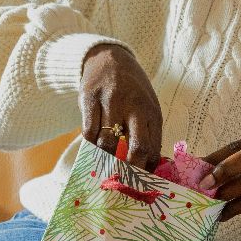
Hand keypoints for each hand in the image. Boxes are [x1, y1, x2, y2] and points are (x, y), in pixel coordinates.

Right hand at [80, 44, 161, 168]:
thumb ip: (148, 134)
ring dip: (105, 158)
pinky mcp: (89, 98)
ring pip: (107, 143)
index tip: (139, 182)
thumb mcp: (147, 107)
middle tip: (121, 179)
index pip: (153, 148)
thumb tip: (149, 167)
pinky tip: (92, 146)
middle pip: (136, 148)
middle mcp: (134, 106)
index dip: (146, 170)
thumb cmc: (132, 91)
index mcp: (152, 111)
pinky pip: (88, 132)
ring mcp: (111, 101)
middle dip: (129, 170)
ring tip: (104, 163)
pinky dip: (90, 145)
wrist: (109, 58)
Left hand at [203, 135, 240, 240]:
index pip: (239, 145)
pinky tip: (224, 215)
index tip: (195, 168)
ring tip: (214, 201)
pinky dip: (237, 208)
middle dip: (225, 168)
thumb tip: (201, 172)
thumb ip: (238, 169)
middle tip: (205, 184)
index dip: (216, 156)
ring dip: (230, 191)